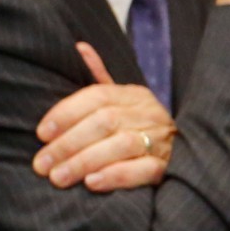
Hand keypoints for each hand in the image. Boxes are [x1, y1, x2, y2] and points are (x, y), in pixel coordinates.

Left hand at [32, 42, 174, 191]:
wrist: (188, 152)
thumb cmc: (141, 125)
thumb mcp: (122, 99)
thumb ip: (99, 76)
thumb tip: (79, 46)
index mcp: (133, 95)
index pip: (96, 96)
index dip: (66, 113)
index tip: (41, 133)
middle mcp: (148, 113)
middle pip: (105, 122)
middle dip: (68, 143)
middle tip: (42, 164)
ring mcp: (160, 140)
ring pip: (121, 145)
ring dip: (85, 161)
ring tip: (59, 177)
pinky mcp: (168, 167)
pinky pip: (143, 170)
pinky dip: (116, 175)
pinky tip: (92, 183)